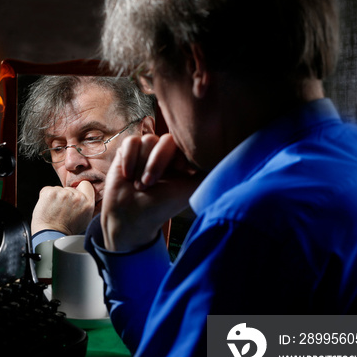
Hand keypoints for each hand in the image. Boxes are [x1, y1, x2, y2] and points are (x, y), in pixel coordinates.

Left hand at [30, 180, 94, 234]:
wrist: (50, 236)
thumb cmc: (66, 232)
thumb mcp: (85, 221)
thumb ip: (87, 206)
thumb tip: (88, 197)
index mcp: (88, 203)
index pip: (86, 185)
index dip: (80, 190)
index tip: (75, 197)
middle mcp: (76, 197)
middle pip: (71, 189)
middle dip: (67, 197)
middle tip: (63, 210)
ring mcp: (62, 194)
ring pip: (59, 189)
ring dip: (57, 197)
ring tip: (55, 211)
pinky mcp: (49, 193)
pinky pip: (48, 190)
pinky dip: (47, 197)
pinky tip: (49, 207)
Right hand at [101, 134, 201, 251]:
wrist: (132, 216)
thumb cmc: (161, 206)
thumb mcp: (190, 190)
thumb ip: (209, 172)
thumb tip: (229, 157)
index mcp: (182, 159)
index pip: (184, 143)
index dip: (177, 158)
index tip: (175, 174)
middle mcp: (165, 153)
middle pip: (165, 140)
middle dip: (156, 163)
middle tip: (150, 184)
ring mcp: (146, 150)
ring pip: (147, 141)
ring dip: (141, 166)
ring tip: (138, 185)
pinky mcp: (128, 151)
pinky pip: (131, 142)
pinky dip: (129, 159)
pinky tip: (127, 175)